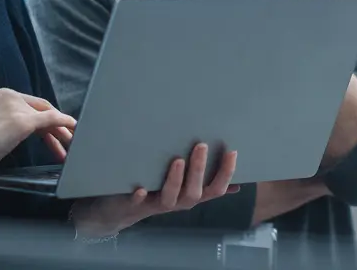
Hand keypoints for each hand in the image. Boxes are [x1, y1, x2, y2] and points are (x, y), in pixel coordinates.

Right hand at [0, 88, 75, 175]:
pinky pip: (51, 120)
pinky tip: (72, 130)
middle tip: (67, 142)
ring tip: (68, 147)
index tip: (52, 135)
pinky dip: (64, 124)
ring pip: (49, 115)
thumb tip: (19, 136)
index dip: (46, 121)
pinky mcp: (23, 121)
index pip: (32, 106)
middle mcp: (12, 97)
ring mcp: (18, 108)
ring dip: (61, 131)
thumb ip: (8, 126)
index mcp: (3, 96)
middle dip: (57, 126)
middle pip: (43, 109)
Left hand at [70, 144, 238, 238]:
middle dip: (199, 169)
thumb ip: (205, 184)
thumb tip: (236, 185)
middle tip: (201, 145)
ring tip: (177, 160)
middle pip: (194, 192)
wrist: (120, 211)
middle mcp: (177, 203)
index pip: (215, 189)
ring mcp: (156, 205)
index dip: (226, 173)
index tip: (232, 152)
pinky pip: (139, 203)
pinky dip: (141, 196)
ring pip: (170, 198)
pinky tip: (141, 189)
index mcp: (190, 196)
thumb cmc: (155, 193)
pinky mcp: (135, 205)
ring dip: (175, 180)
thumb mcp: (182, 188)